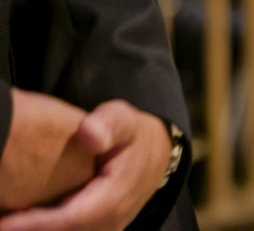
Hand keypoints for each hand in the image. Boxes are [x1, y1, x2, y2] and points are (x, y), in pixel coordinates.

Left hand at [0, 100, 170, 230]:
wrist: (154, 154)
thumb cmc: (131, 134)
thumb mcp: (122, 118)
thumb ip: (106, 123)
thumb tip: (87, 133)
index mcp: (114, 198)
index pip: (69, 219)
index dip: (35, 225)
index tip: (3, 223)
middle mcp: (110, 223)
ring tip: (7, 220)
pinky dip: (48, 230)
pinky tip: (25, 222)